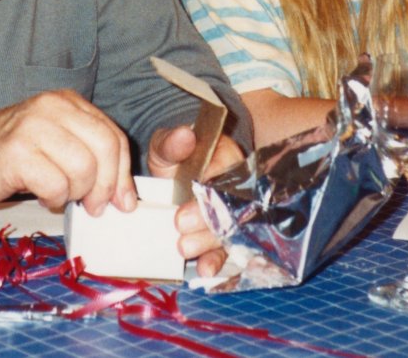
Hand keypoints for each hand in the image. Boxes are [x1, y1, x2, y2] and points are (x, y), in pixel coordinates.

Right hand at [0, 90, 134, 215]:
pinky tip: (41, 194)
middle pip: (104, 148)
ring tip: (58, 193)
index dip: (123, 173)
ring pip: (82, 168)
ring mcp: (33, 126)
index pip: (113, 136)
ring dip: (74, 193)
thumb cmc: (19, 154)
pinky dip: (53, 198)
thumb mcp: (60, 144)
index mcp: (68, 102)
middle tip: (93, 207)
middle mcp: (52, 107)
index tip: (122, 201)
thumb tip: (125, 199)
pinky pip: (55, 185)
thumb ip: (92, 159)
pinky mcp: (16, 152)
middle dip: (105, 186)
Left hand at [148, 126, 244, 276]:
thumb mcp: (168, 146)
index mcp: (229, 162)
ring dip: (210, 246)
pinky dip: (217, 262)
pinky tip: (206, 271)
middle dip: (206, 224)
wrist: (175, 170)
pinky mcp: (226, 236)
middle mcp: (239, 191)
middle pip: (231, 211)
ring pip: (231, 234)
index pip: (227, 180)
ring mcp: (234, 216)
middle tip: (180, 229)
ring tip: (184, 250)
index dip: (209, 194)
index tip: (185, 202)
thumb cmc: (174, 155)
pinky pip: (229, 252)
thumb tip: (184, 136)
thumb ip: (173, 143)